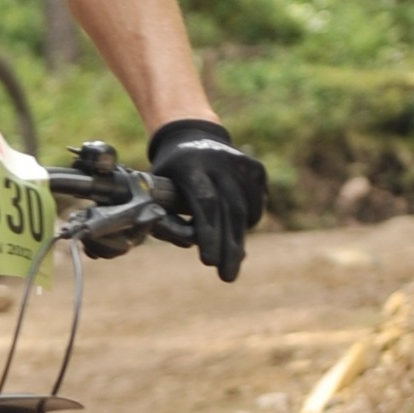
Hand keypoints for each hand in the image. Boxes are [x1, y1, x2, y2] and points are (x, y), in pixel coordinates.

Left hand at [145, 117, 268, 281]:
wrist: (192, 136)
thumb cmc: (170, 173)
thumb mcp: (157, 186)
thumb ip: (165, 215)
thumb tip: (186, 243)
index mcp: (191, 166)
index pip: (205, 203)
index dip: (208, 233)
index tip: (208, 262)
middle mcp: (219, 162)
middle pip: (229, 211)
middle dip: (228, 247)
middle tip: (227, 276)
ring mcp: (240, 164)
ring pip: (245, 210)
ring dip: (238, 240)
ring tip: (231, 264)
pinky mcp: (256, 168)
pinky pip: (256, 204)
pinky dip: (248, 223)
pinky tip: (236, 235)